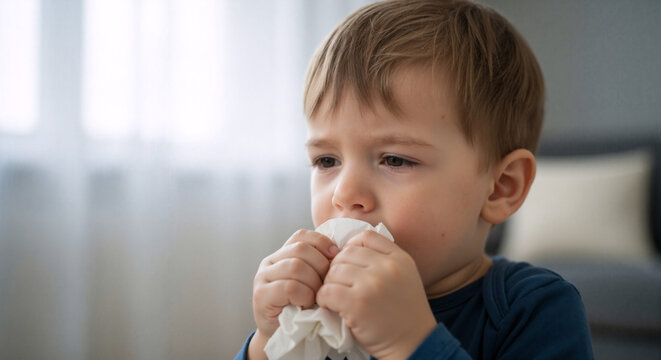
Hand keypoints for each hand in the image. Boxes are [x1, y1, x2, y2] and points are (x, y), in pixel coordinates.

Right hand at [250, 229, 338, 349]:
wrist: (282, 336)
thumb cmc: (303, 308)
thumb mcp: (313, 282)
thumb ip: (319, 265)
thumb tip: (341, 252)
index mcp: (283, 254)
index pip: (302, 236)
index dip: (321, 243)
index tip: (336, 257)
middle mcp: (270, 261)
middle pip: (301, 249)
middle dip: (320, 266)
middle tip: (326, 285)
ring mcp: (263, 277)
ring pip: (296, 266)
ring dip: (313, 283)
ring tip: (316, 297)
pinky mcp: (261, 295)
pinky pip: (290, 287)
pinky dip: (304, 296)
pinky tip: (306, 305)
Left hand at [316, 230, 436, 359]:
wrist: (414, 344)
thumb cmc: (404, 313)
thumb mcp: (404, 276)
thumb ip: (383, 260)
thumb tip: (347, 250)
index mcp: (400, 258)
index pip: (365, 237)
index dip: (351, 247)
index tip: (349, 264)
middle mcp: (388, 267)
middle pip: (345, 254)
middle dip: (337, 268)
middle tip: (339, 285)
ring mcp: (372, 284)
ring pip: (333, 272)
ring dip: (329, 284)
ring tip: (336, 297)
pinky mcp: (358, 303)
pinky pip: (327, 291)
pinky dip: (323, 299)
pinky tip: (331, 306)